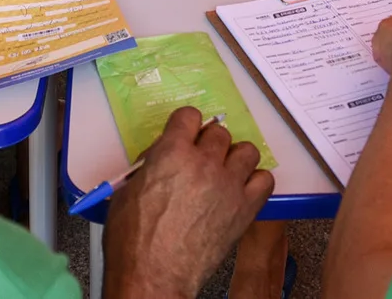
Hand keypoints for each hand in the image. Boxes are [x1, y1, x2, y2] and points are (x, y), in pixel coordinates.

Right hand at [103, 107, 274, 298]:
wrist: (154, 277)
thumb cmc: (133, 241)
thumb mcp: (127, 192)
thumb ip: (150, 166)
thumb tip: (161, 158)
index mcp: (172, 153)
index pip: (189, 115)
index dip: (185, 125)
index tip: (184, 134)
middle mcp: (204, 162)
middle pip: (220, 132)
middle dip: (209, 143)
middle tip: (200, 160)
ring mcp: (229, 184)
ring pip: (247, 150)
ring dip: (235, 159)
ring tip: (224, 173)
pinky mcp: (245, 208)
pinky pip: (265, 180)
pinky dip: (255, 182)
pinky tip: (241, 191)